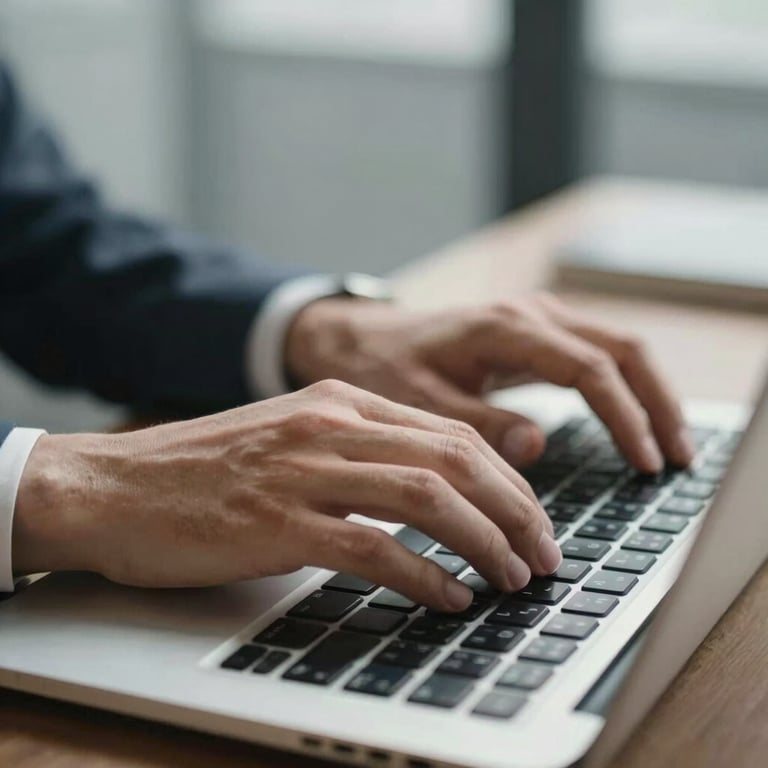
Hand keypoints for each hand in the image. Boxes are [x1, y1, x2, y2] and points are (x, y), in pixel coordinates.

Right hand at [12, 380, 560, 610]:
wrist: (117, 485)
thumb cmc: (206, 470)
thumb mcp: (294, 440)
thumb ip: (360, 455)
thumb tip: (433, 494)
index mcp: (342, 404)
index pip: (452, 433)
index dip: (507, 480)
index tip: (533, 519)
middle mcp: (332, 427)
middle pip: (456, 459)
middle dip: (515, 511)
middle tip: (543, 554)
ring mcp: (305, 473)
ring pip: (428, 497)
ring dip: (484, 541)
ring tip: (512, 578)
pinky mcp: (278, 523)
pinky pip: (374, 548)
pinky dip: (424, 575)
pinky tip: (448, 597)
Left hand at [286, 293, 693, 472]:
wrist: (363, 340)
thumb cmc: (385, 367)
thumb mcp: (419, 400)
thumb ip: (476, 423)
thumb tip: (536, 445)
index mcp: (505, 328)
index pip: (589, 369)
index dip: (624, 417)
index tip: (644, 462)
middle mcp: (530, 315)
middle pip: (622, 349)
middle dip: (657, 402)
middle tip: (679, 457)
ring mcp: (537, 321)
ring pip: (618, 348)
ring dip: (650, 394)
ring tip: (672, 445)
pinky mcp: (535, 336)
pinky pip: (598, 355)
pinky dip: (625, 388)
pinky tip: (635, 423)